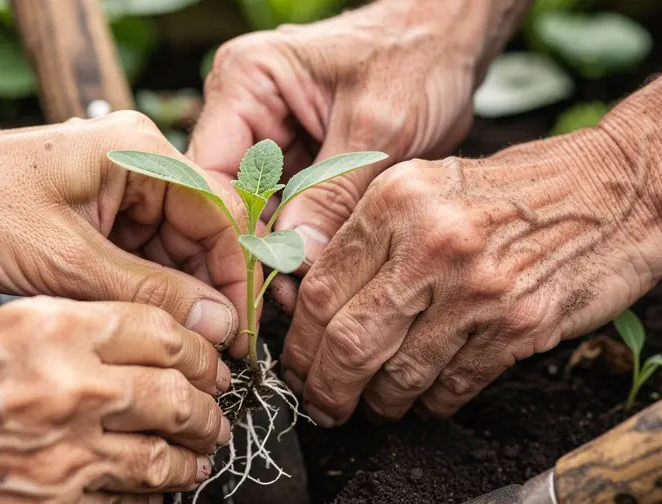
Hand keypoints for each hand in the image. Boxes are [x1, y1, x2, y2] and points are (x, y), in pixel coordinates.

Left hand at [0, 112, 252, 355]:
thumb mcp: (66, 260)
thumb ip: (150, 293)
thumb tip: (219, 325)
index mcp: (141, 154)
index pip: (220, 213)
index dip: (234, 277)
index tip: (239, 333)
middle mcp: (137, 169)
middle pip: (200, 238)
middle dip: (206, 297)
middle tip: (213, 358)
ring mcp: (115, 197)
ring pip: (171, 258)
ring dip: (175, 304)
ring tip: (179, 356)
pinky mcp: (93, 224)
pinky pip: (138, 265)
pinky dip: (143, 301)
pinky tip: (144, 337)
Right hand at [0, 298, 230, 503]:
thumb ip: (62, 335)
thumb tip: (118, 351)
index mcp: (56, 331)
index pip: (164, 330)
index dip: (198, 348)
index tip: (206, 361)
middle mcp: (74, 392)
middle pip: (180, 397)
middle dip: (207, 408)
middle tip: (212, 414)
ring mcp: (68, 460)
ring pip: (165, 460)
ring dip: (191, 459)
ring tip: (197, 458)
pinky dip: (147, 499)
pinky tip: (149, 492)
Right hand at [189, 0, 523, 293]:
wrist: (453, 39)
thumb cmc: (418, 53)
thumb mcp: (377, 124)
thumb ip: (332, 191)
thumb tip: (295, 259)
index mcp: (246, 80)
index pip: (209, 170)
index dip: (225, 231)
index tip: (250, 284)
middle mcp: (246, 109)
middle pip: (225, 197)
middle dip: (252, 252)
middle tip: (276, 305)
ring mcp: (269, 137)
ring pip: (256, 213)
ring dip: (277, 256)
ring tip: (297, 302)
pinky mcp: (298, 162)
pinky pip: (288, 214)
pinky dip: (301, 246)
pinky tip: (312, 281)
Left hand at [282, 129, 661, 425]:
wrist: (620, 187)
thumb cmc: (517, 187)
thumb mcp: (430, 183)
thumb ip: (371, 235)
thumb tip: (311, 303)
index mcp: (396, 199)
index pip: (320, 290)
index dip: (299, 343)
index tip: (298, 365)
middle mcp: (432, 241)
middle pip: (349, 342)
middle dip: (326, 388)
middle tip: (322, 405)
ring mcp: (478, 287)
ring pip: (399, 375)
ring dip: (378, 404)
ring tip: (374, 407)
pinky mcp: (520, 326)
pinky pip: (453, 386)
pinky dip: (431, 404)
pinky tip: (424, 402)